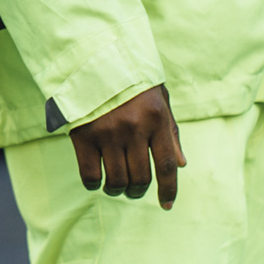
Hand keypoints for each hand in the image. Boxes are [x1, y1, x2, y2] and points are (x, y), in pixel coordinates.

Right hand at [70, 87, 183, 206]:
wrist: (93, 59)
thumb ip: (170, 132)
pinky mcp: (83, 136)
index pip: (166, 165)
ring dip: (118, 190)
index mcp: (156, 118)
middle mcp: (134, 128)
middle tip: (135, 190)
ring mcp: (107, 133)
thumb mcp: (159, 100)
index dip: (169, 189)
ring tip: (117, 186)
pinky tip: (98, 181)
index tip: (167, 204)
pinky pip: (90, 175)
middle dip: (139, 191)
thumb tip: (180, 165)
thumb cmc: (131, 80)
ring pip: (117, 181)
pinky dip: (96, 185)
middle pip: (141, 178)